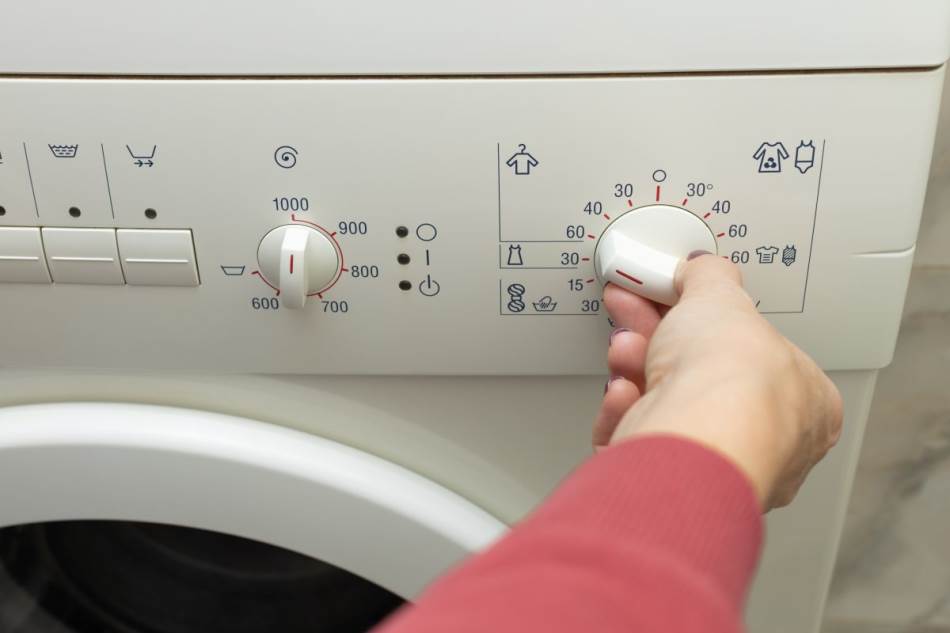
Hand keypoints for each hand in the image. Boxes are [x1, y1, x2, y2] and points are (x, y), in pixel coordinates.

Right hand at [594, 253, 842, 510]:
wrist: (692, 439)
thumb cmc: (732, 384)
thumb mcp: (722, 296)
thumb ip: (711, 278)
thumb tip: (703, 269)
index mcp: (806, 402)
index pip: (760, 354)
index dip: (711, 321)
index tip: (679, 300)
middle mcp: (767, 441)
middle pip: (704, 376)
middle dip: (660, 339)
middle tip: (636, 310)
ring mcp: (717, 465)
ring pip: (669, 407)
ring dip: (639, 369)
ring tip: (627, 347)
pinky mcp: (668, 481)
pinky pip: (643, 438)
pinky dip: (626, 411)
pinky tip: (624, 392)